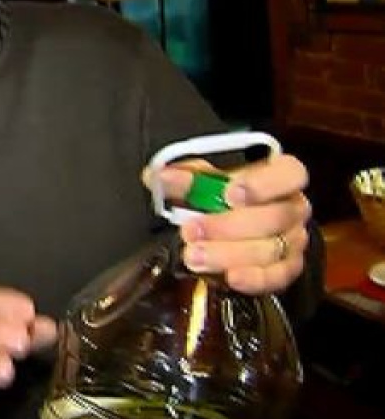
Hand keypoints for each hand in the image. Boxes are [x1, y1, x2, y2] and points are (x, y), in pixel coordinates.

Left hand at [146, 154, 311, 294]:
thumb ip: (187, 177)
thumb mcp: (207, 180)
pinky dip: (253, 278)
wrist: (235, 226)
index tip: (229, 192)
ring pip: (270, 249)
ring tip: (196, 255)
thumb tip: (160, 177)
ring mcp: (292, 240)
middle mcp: (293, 208)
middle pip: (274, 217)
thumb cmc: (226, 197)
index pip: (290, 174)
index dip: (262, 184)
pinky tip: (230, 277)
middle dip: (228, 226)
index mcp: (281, 177)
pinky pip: (276, 276)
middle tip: (193, 230)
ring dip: (228, 254)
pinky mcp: (287, 268)